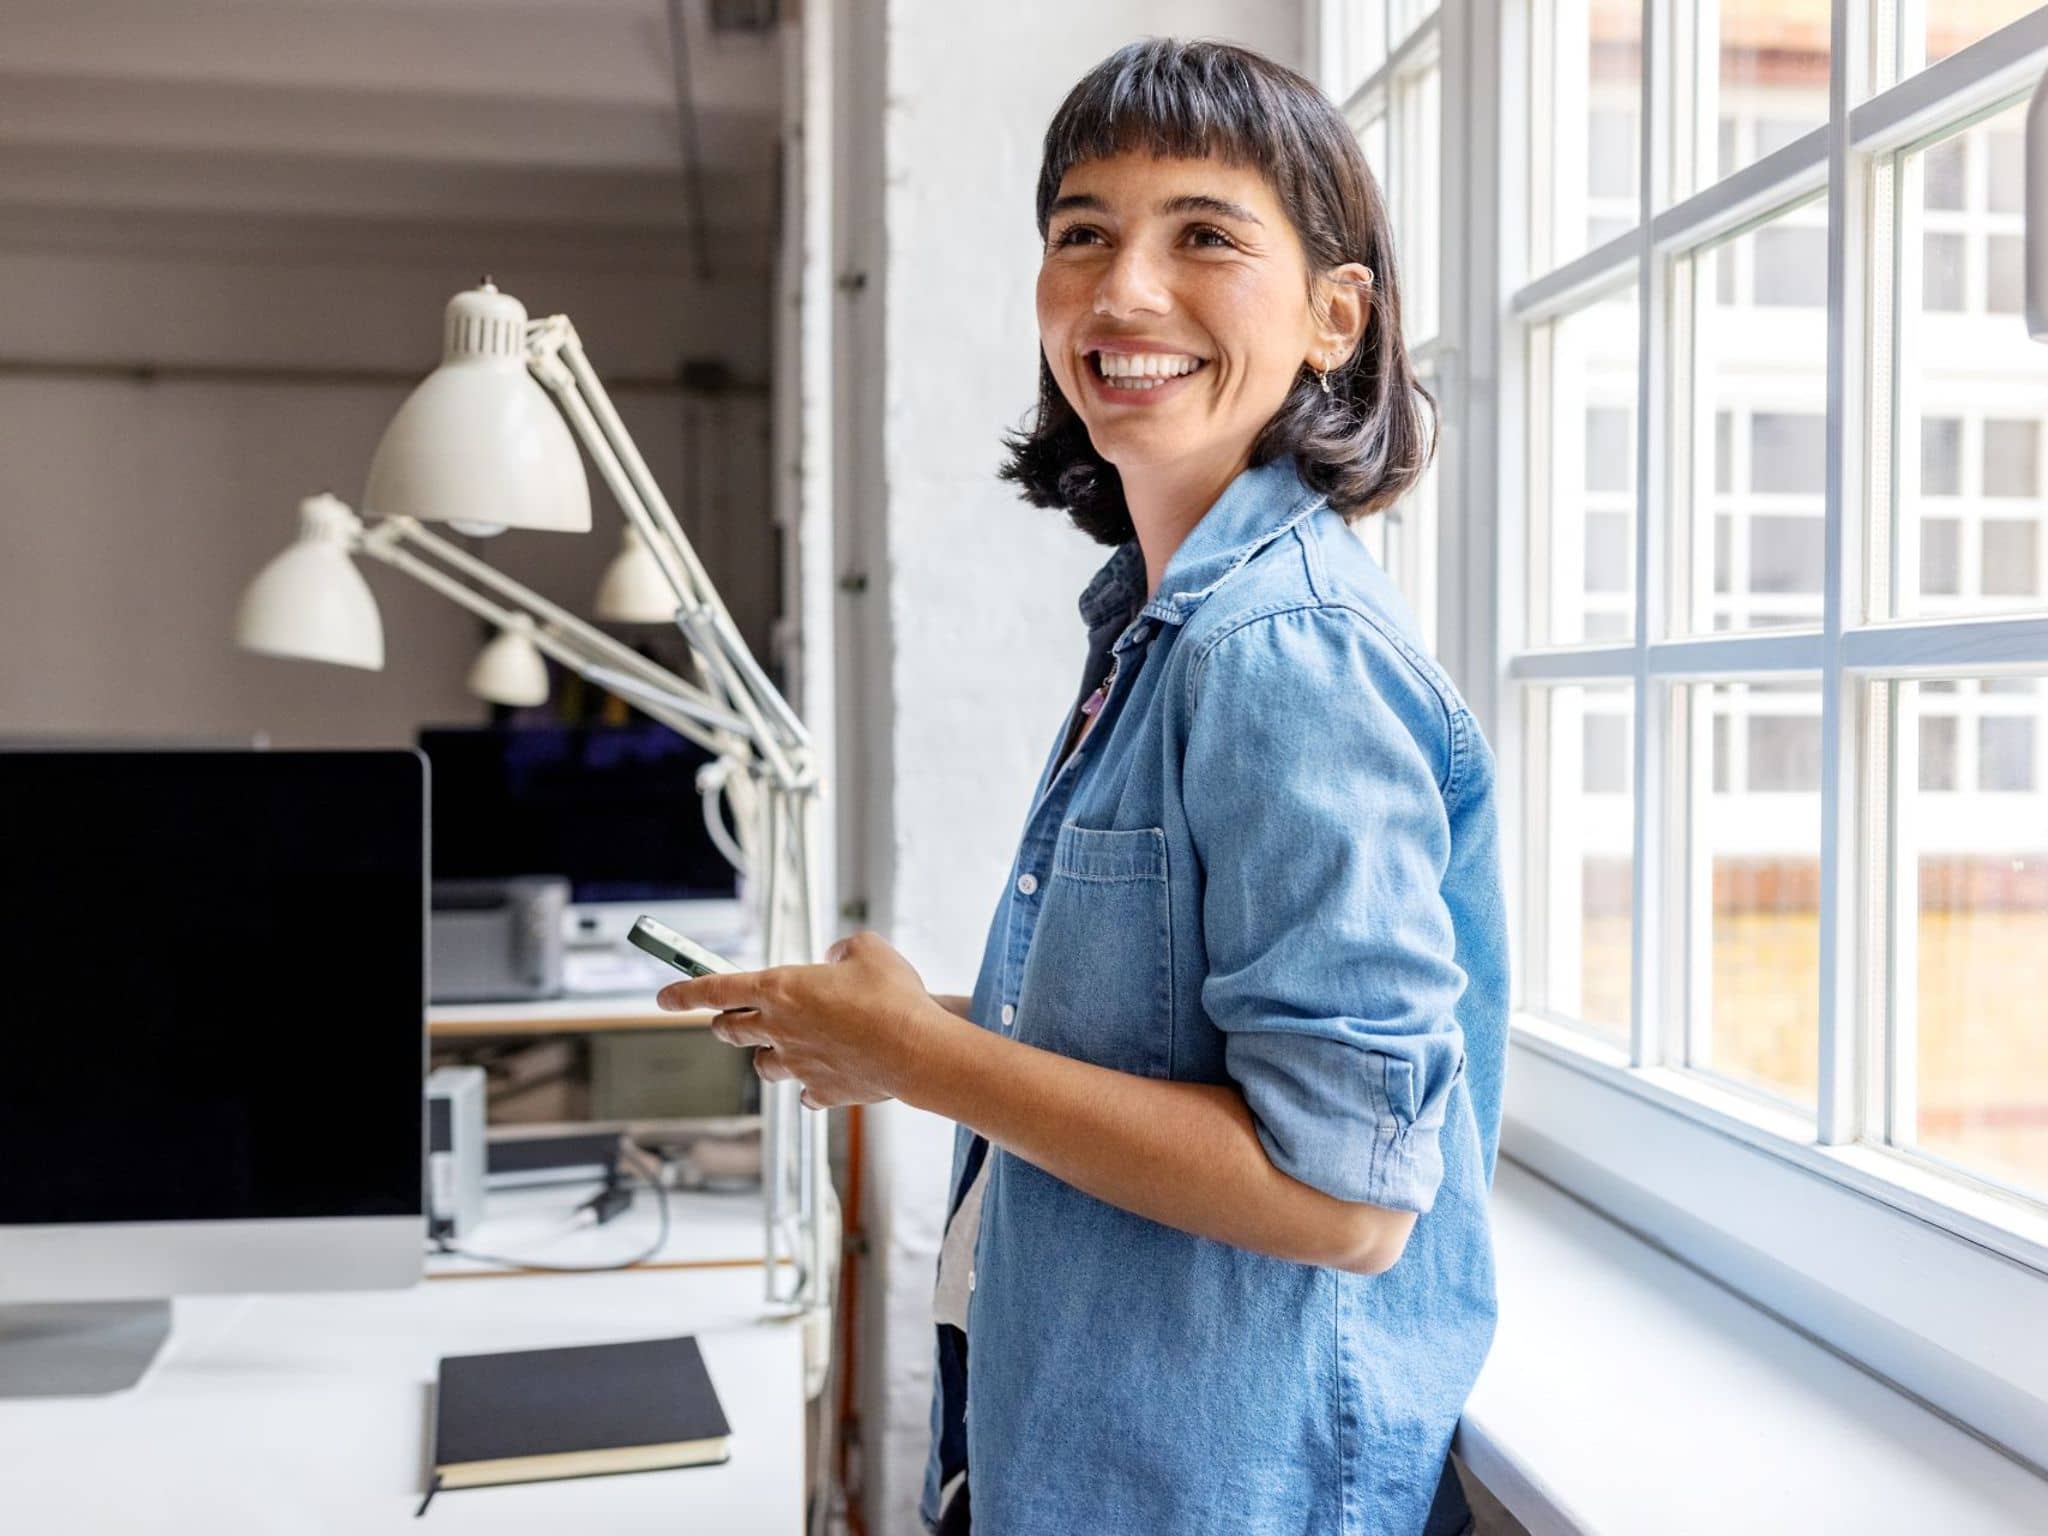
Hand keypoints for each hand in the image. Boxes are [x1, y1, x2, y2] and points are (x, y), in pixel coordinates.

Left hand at [655, 931, 950, 1109]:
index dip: (684, 992)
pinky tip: (824, 1075)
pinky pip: (804, 1092)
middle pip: (731, 1029)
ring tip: (787, 1046)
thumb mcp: (867, 950)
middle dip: (726, 1023)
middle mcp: (779, 1029)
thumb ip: (843, 949)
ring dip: (767, 1054)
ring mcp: (797, 1064)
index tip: (663, 997)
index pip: (716, 989)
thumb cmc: (891, 996)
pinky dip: (808, 1085)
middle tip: (732, 1018)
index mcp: (781, 989)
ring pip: (762, 1065)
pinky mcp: (821, 1091)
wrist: (914, 1050)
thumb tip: (835, 959)